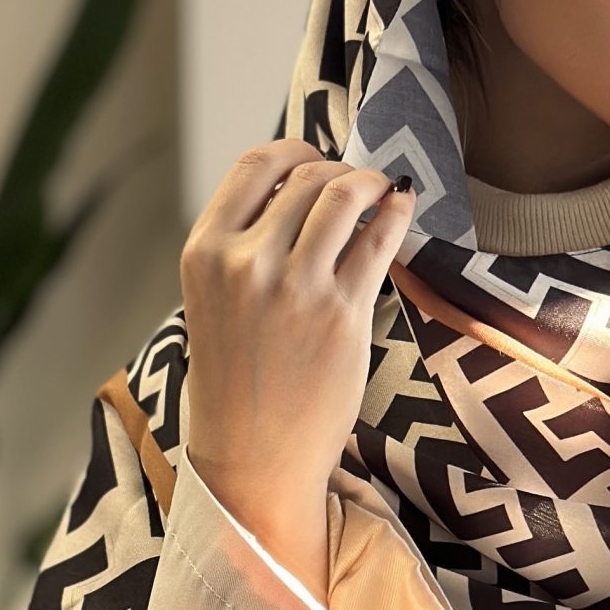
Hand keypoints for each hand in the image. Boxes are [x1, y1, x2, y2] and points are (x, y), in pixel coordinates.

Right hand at [179, 139, 414, 592]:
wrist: (254, 456)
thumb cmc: (239, 378)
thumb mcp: (217, 299)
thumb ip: (247, 244)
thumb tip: (306, 186)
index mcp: (206, 251)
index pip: (257, 165)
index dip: (297, 152)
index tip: (318, 161)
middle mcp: (246, 262)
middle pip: (308, 179)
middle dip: (340, 174)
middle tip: (358, 189)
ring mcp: (296, 286)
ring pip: (345, 196)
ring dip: (372, 185)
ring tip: (384, 194)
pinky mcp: (342, 313)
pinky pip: (379, 239)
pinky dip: (397, 212)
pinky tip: (403, 209)